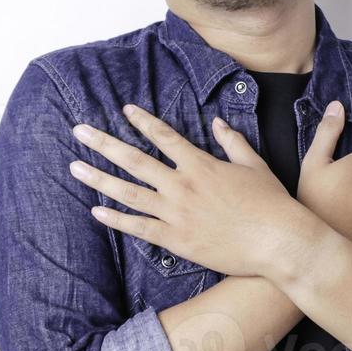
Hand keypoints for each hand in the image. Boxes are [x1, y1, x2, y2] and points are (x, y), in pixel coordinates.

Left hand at [67, 103, 314, 277]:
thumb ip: (233, 142)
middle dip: (103, 143)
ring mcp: (176, 213)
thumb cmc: (271, 203)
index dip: (142, 121)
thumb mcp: (254, 165)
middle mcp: (182, 185)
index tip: (124, 110)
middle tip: (78, 131)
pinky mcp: (176, 240)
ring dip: (99, 179)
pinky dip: (116, 219)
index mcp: (200, 165)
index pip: (164, 136)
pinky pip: (139, 228)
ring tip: (74, 167)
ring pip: (129, 193)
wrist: (277, 241)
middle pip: (134, 160)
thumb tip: (218, 122)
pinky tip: (95, 211)